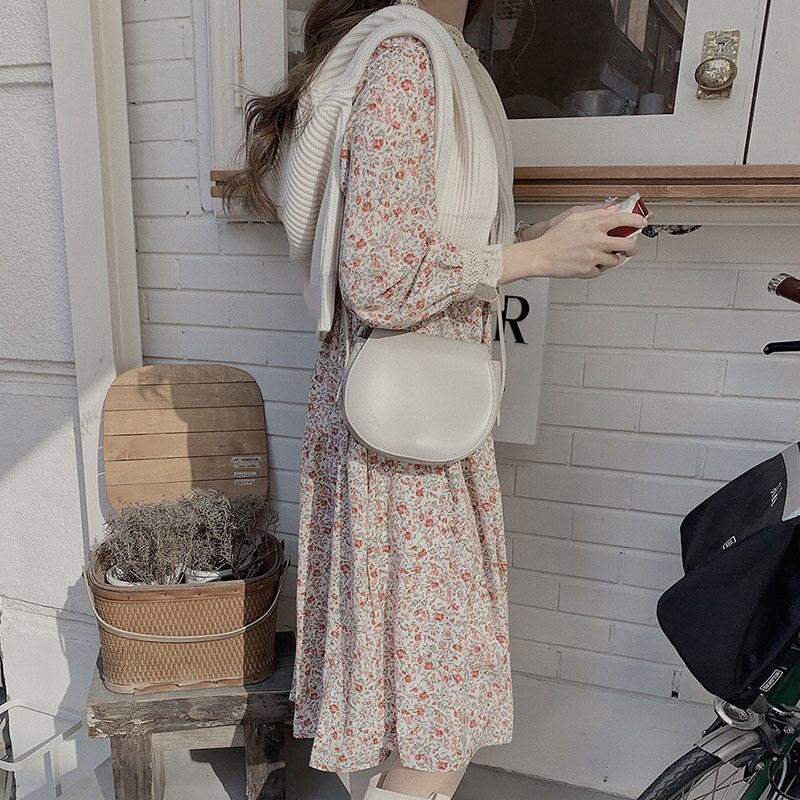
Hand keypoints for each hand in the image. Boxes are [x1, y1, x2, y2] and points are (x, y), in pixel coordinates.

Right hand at [500, 205, 647, 283]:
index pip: (624, 219)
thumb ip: (595, 212)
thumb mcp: (573, 216)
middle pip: (628, 245)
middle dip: (632, 247)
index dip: (637, 221)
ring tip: (600, 256)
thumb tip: (611, 209)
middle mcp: (597, 240)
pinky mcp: (588, 270)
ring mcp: (594, 257)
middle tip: (629, 247)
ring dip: (610, 258)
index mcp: (594, 224)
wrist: (541, 255)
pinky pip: (600, 271)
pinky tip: (587, 263)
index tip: (640, 223)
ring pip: (615, 260)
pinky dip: (596, 268)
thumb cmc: (554, 237)